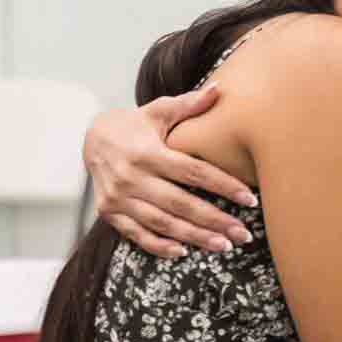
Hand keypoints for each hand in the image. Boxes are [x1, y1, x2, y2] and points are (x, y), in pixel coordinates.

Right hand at [83, 88, 255, 257]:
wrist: (92, 138)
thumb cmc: (136, 125)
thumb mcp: (159, 111)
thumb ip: (188, 104)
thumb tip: (219, 89)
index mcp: (147, 152)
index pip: (193, 172)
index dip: (223, 186)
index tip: (249, 200)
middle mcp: (131, 177)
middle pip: (181, 204)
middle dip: (215, 221)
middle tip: (243, 234)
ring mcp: (118, 198)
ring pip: (162, 224)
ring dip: (195, 237)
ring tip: (224, 245)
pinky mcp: (109, 213)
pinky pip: (137, 235)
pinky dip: (160, 246)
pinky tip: (185, 251)